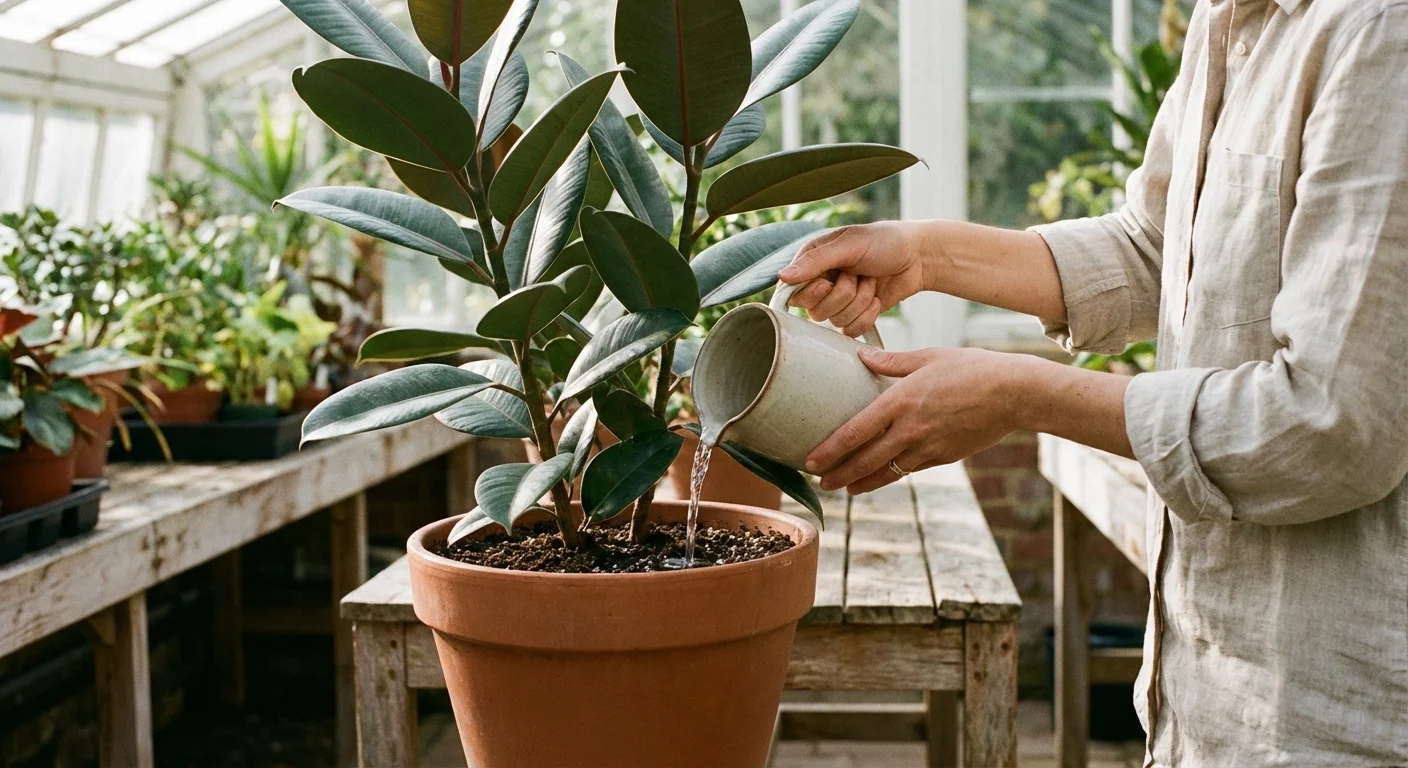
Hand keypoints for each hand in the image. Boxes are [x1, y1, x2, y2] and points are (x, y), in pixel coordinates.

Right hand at [777, 222, 926, 337]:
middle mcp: (822, 282)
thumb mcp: (849, 245)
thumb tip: (781, 276)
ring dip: (859, 302)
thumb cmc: (884, 242)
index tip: (826, 283)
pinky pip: (851, 330)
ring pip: (835, 320)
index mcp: (813, 261)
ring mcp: (838, 301)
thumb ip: (815, 261)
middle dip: (843, 295)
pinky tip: (877, 299)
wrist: (918, 257)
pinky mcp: (855, 315)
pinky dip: (867, 316)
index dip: (811, 293)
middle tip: (857, 275)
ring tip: (871, 281)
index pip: (793, 291)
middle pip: (815, 310)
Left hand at [805, 347, 1039, 493]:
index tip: (810, 461)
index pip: (854, 432)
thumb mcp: (929, 357)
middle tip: (820, 483)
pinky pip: (910, 470)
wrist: (1014, 394)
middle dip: (839, 474)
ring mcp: (927, 447)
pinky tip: (881, 477)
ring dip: (862, 483)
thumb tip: (862, 356)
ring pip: (886, 472)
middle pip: (864, 460)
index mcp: (900, 401)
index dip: (829, 450)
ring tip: (845, 489)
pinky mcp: (943, 457)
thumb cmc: (972, 368)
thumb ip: (891, 360)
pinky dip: (891, 476)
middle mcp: (909, 429)